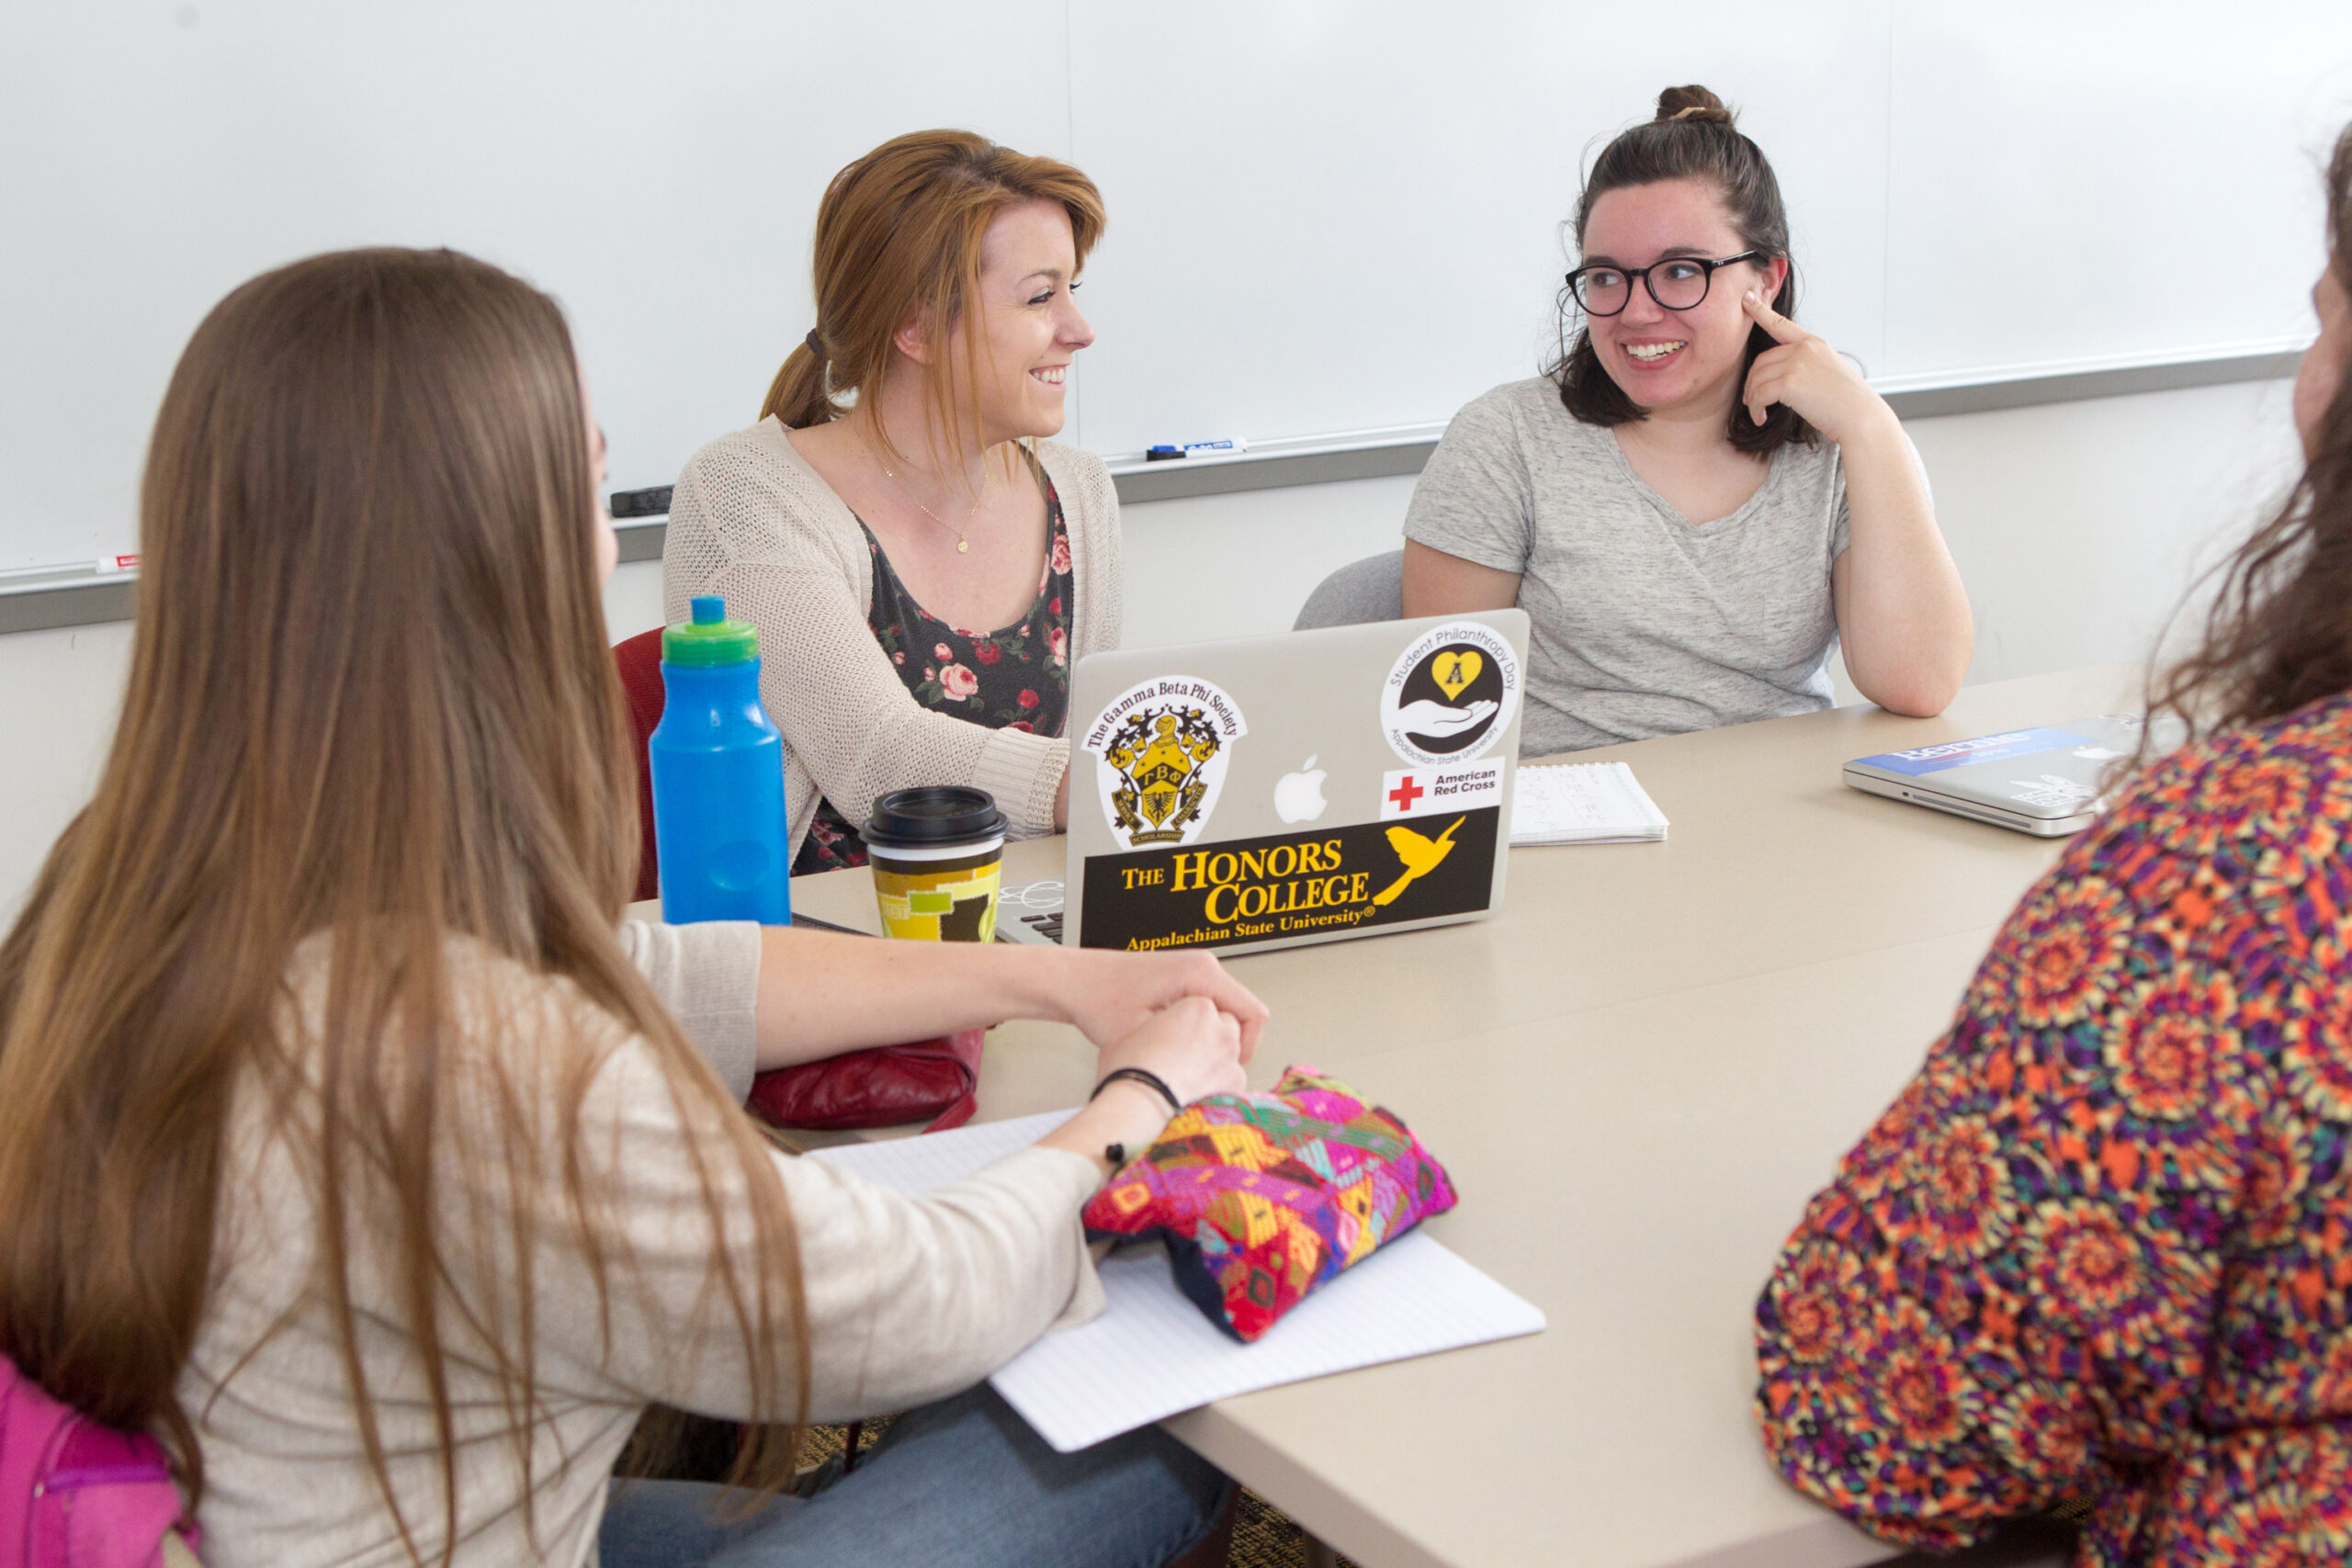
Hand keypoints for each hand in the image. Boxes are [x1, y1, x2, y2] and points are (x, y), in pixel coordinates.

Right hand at [1035, 995, 1245, 1170]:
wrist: (1137, 1106)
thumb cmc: (1127, 1067)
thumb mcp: (1126, 1035)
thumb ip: (1147, 1031)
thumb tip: (1144, 1040)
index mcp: (1196, 1007)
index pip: (1201, 1006)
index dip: (1186, 1021)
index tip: (1172, 1035)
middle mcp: (1221, 1029)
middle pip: (1223, 1025)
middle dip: (1209, 1036)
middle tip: (1184, 1054)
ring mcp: (1231, 1058)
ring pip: (1229, 1054)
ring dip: (1215, 1061)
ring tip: (1187, 1079)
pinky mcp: (1236, 1087)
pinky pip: (1230, 1080)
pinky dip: (1217, 1086)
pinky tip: (1194, 1094)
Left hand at [1054, 949, 1265, 1061]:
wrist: (1073, 981)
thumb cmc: (1098, 998)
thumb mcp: (1144, 1035)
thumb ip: (1182, 1052)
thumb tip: (1207, 1078)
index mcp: (1200, 973)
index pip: (1253, 1014)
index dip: (1247, 1049)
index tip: (1227, 1071)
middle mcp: (1203, 966)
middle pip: (1243, 1014)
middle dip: (1228, 1046)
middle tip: (1202, 1069)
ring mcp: (1194, 969)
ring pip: (1226, 1012)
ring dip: (1213, 1038)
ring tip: (1187, 1058)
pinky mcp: (1184, 978)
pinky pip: (1210, 1007)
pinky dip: (1201, 1029)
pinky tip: (1178, 1045)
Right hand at [1396, 698, 1497, 738]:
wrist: (1398, 718)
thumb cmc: (1413, 713)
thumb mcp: (1433, 711)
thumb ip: (1452, 713)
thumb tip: (1469, 714)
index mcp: (1447, 729)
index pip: (1469, 721)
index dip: (1482, 713)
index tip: (1490, 704)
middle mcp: (1448, 729)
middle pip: (1470, 721)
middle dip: (1483, 712)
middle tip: (1494, 703)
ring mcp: (1444, 726)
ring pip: (1466, 718)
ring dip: (1477, 710)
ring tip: (1487, 702)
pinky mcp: (1440, 721)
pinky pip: (1459, 716)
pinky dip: (1468, 710)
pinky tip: (1474, 705)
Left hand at [1739, 291, 1890, 444]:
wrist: (1860, 417)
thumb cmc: (1847, 402)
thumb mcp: (1829, 371)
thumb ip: (1807, 364)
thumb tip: (1783, 374)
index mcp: (1814, 344)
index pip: (1781, 324)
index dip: (1760, 311)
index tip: (1746, 299)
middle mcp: (1805, 349)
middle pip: (1762, 360)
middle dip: (1752, 382)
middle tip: (1751, 400)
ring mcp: (1797, 363)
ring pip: (1757, 378)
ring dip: (1753, 398)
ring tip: (1758, 412)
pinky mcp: (1790, 383)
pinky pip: (1759, 395)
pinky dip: (1755, 409)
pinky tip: (1761, 418)